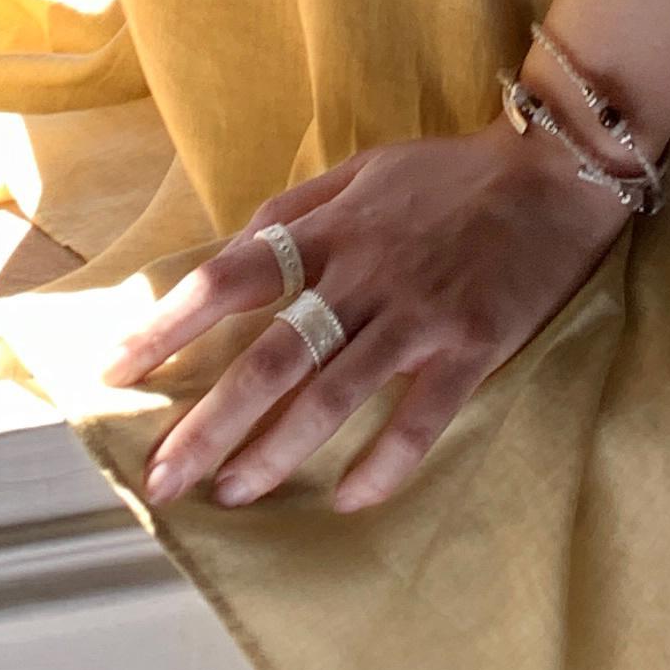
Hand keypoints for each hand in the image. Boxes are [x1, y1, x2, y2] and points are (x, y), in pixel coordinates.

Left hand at [106, 115, 633, 516]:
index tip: (116, 369)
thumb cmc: (453, 173)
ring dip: (278, 450)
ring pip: (332, 393)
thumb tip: (239, 248)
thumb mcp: (365, 168)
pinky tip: (350, 500)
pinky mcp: (470, 345)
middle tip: (164, 477)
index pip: (228, 278)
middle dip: (210, 421)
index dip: (168, 325)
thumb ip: (299, 207)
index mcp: (330, 230)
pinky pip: (419, 417)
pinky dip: (383, 462)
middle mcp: (362, 273)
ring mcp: (416, 313)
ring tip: (234, 495)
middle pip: (269, 355)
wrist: (553, 174)